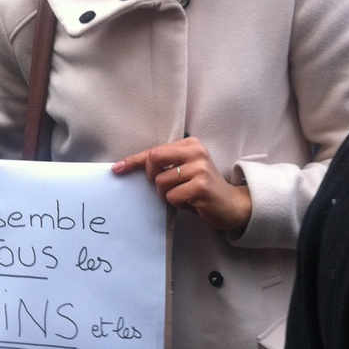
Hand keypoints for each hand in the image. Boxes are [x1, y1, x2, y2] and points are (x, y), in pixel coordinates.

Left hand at [112, 137, 251, 232]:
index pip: (154, 151)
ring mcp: (200, 168)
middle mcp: (196, 152)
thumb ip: (165, 166)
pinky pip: (172, 196)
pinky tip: (191, 202)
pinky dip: (176, 203)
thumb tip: (129, 167)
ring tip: (183, 196)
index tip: (117, 169)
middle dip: (152, 178)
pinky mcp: (201, 186)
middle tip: (165, 187)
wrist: (231, 204)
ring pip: (161, 183)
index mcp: (190, 144)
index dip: (133, 161)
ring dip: (167, 195)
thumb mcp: (184, 171)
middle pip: (154, 160)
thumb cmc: (201, 188)